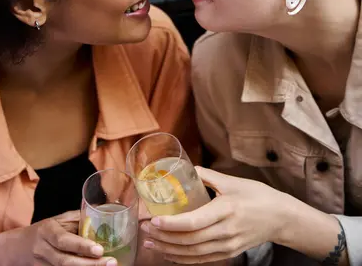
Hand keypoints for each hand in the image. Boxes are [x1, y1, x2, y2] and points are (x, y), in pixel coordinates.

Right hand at [24, 210, 113, 265]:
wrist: (19, 247)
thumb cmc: (45, 230)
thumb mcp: (58, 220)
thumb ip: (77, 220)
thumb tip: (102, 218)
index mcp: (47, 231)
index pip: (63, 240)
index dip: (81, 246)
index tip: (100, 249)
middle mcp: (43, 250)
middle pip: (65, 261)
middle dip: (90, 264)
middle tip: (111, 263)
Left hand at [141, 167, 283, 262]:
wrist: (280, 218)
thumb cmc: (257, 195)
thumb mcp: (233, 181)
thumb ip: (208, 176)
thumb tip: (186, 169)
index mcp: (226, 210)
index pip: (194, 222)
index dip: (172, 224)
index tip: (154, 219)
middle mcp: (225, 232)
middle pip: (189, 241)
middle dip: (164, 237)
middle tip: (145, 229)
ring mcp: (227, 246)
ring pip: (192, 254)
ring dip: (169, 250)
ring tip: (150, 243)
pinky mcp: (228, 253)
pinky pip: (201, 260)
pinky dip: (182, 259)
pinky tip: (169, 254)